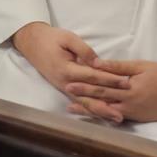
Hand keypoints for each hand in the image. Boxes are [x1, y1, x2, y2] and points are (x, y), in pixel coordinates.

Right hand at [12, 22, 132, 120]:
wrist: (31, 43)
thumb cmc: (50, 38)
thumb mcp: (67, 38)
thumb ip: (84, 50)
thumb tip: (98, 62)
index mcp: (67, 69)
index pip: (92, 76)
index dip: (110, 79)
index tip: (126, 82)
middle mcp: (66, 83)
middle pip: (89, 96)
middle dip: (108, 103)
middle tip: (125, 110)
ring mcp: (64, 88)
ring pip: (84, 103)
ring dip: (101, 111)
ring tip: (116, 119)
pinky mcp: (65, 89)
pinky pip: (80, 102)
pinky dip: (91, 109)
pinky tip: (102, 114)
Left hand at [71, 60, 156, 124]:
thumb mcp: (143, 66)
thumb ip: (119, 67)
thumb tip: (98, 63)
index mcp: (129, 87)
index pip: (103, 85)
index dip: (85, 84)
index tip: (70, 82)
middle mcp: (129, 103)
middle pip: (102, 99)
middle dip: (83, 96)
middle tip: (66, 94)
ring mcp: (133, 112)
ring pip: (107, 110)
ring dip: (90, 108)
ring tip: (73, 108)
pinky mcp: (139, 118)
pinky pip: (118, 117)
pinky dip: (104, 115)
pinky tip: (94, 114)